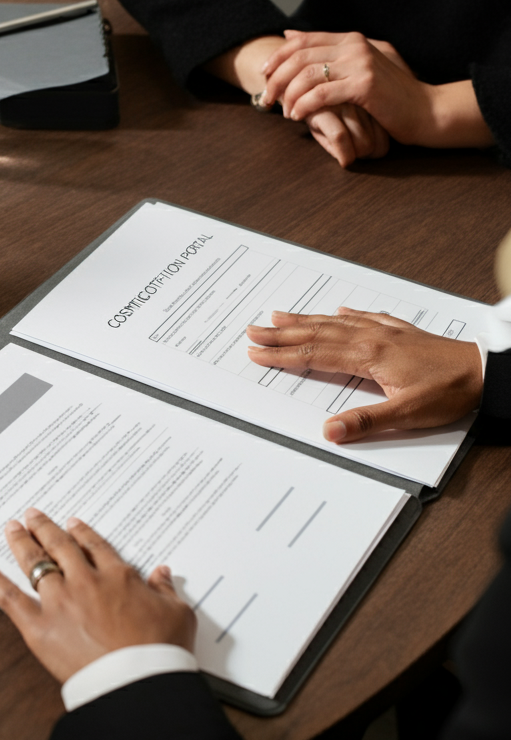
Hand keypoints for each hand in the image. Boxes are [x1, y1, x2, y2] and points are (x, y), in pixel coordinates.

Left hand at [0, 508, 195, 682]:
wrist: (139, 681)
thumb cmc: (160, 651)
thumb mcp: (177, 614)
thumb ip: (166, 590)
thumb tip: (163, 574)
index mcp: (115, 576)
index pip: (93, 546)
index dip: (81, 532)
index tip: (72, 523)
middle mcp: (83, 582)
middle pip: (59, 547)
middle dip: (44, 528)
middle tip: (32, 515)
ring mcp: (59, 602)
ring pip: (34, 563)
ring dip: (21, 542)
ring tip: (11, 528)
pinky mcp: (39, 627)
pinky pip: (11, 599)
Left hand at [203, 34, 388, 166]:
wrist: (427, 111)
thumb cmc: (391, 96)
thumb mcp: (360, 67)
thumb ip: (329, 53)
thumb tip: (289, 35)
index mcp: (352, 40)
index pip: (303, 41)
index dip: (277, 56)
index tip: (263, 74)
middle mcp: (355, 46)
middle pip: (299, 57)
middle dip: (276, 79)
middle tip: (266, 99)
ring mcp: (361, 63)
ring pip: (306, 75)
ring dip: (288, 96)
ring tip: (285, 112)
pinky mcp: (364, 85)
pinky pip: (320, 94)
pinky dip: (303, 106)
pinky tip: (298, 116)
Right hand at [246, 308, 482, 441]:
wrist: (485, 370)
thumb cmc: (450, 391)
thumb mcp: (408, 414)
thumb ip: (365, 421)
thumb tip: (330, 431)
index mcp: (366, 356)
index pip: (312, 356)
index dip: (282, 355)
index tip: (257, 352)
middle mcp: (370, 338)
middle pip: (316, 334)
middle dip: (281, 333)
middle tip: (253, 330)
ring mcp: (384, 332)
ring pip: (335, 322)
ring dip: (305, 319)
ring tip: (280, 314)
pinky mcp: (400, 331)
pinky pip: (365, 316)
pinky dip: (347, 312)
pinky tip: (340, 308)